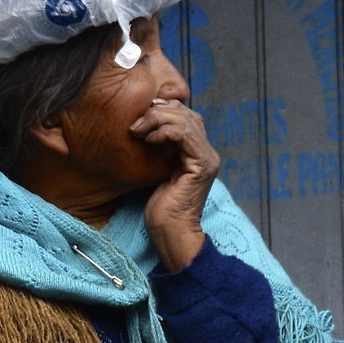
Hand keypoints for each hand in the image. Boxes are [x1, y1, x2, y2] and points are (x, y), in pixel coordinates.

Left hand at [134, 98, 220, 272]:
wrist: (170, 232)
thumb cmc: (161, 208)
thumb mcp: (158, 170)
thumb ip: (161, 149)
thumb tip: (147, 127)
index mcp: (199, 152)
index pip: (185, 116)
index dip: (162, 111)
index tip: (139, 120)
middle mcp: (208, 152)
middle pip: (187, 114)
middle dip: (158, 113)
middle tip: (135, 125)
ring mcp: (208, 158)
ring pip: (185, 121)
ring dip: (157, 120)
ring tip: (138, 131)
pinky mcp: (202, 165)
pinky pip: (184, 134)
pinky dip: (164, 131)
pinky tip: (148, 140)